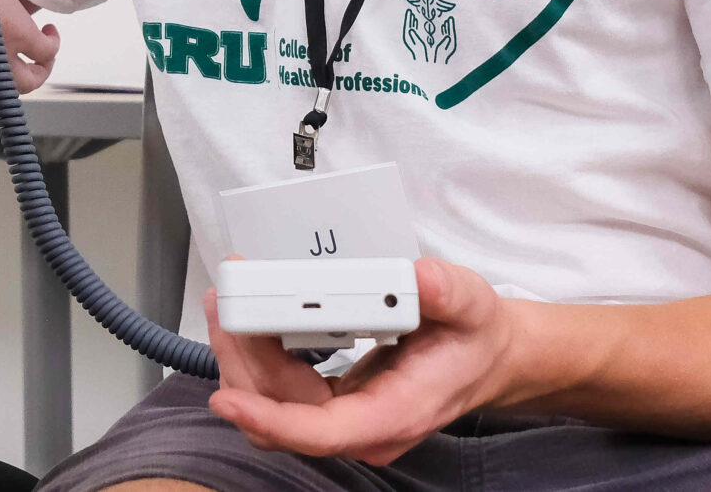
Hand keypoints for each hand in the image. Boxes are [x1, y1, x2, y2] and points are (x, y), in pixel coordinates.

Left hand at [204, 259, 518, 463]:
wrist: (486, 356)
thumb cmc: (474, 337)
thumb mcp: (472, 304)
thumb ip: (447, 291)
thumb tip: (420, 279)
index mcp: (394, 411)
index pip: (321, 431)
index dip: (271, 419)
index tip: (229, 400)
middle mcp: (363, 426)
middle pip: (281, 415)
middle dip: (242, 364)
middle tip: (224, 305)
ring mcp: (345, 419)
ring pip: (273, 407)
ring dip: (242, 358)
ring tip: (228, 303)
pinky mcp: (332, 403)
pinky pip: (281, 393)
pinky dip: (258, 357)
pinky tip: (249, 321)